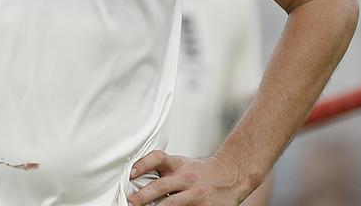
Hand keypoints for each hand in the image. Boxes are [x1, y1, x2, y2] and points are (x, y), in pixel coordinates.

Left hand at [128, 150, 253, 205]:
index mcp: (178, 165)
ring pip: (171, 203)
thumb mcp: (181, 164)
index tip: (130, 173)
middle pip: (160, 186)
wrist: (231, 176)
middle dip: (142, 196)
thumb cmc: (201, 172)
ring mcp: (195, 194)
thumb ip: (163, 170)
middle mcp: (186, 178)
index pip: (158, 158)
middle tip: (129, 202)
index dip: (143, 164)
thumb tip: (135, 179)